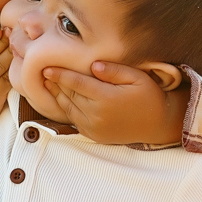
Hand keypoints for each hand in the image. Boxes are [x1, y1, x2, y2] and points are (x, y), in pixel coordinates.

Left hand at [41, 61, 183, 145]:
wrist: (158, 125)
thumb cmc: (149, 97)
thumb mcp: (137, 78)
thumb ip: (114, 70)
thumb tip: (93, 65)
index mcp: (107, 98)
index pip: (77, 84)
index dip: (60, 76)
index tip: (47, 69)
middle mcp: (97, 115)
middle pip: (70, 96)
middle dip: (56, 85)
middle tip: (44, 74)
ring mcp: (94, 127)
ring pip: (69, 109)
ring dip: (58, 97)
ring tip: (49, 85)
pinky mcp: (95, 135)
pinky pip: (75, 121)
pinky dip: (67, 110)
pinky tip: (63, 100)